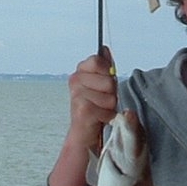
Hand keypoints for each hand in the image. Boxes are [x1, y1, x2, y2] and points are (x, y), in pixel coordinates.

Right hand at [48, 47, 117, 185]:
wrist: (84, 136)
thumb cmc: (96, 109)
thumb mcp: (103, 86)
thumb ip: (105, 67)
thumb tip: (105, 48)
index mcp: (80, 72)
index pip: (98, 60)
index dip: (108, 72)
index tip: (106, 84)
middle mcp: (74, 81)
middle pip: (109, 79)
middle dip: (112, 93)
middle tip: (103, 102)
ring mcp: (76, 95)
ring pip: (110, 95)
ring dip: (110, 106)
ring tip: (101, 111)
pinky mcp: (81, 110)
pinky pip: (106, 109)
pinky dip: (108, 117)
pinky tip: (99, 120)